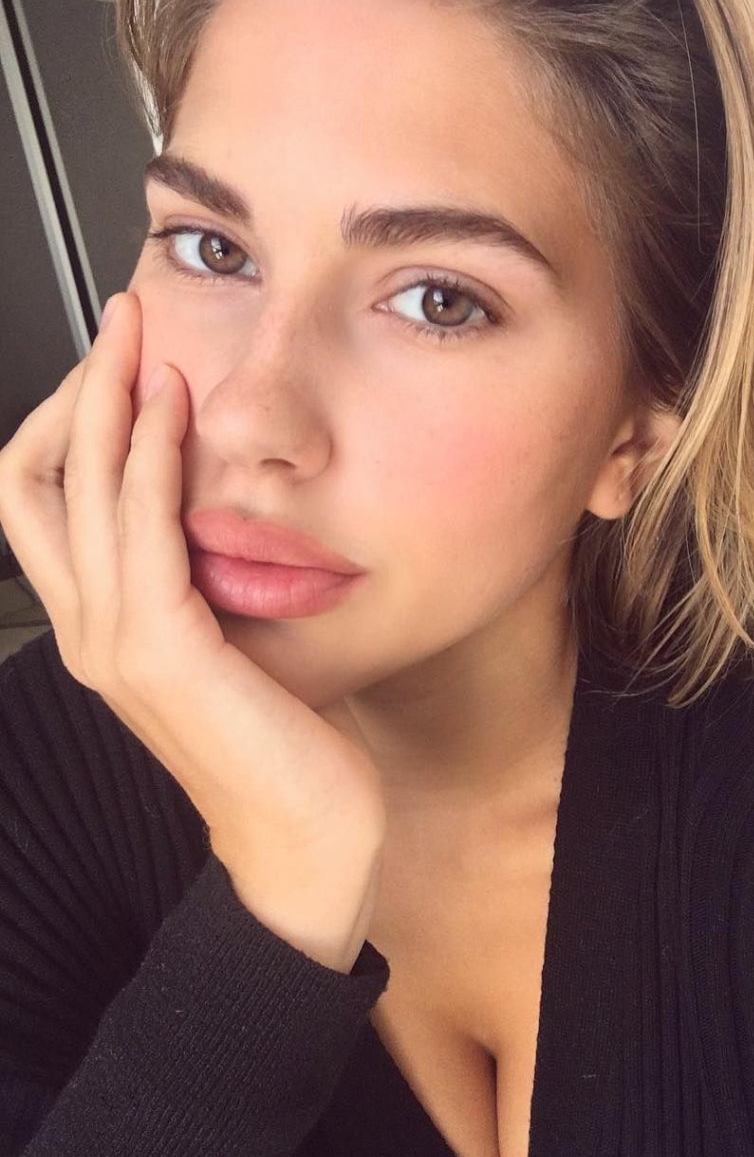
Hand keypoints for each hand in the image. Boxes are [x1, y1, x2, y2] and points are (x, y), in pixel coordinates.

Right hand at [0, 290, 384, 972]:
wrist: (309, 837)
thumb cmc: (285, 747)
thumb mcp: (235, 647)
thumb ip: (209, 585)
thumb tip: (227, 512)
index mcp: (106, 629)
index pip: (48, 500)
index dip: (73, 423)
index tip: (126, 364)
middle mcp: (91, 632)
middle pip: (40, 478)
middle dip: (77, 388)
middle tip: (124, 319)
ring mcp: (114, 642)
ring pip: (79, 487)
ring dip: (107, 398)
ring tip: (141, 335)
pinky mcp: (159, 650)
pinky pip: (139, 526)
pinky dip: (149, 456)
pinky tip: (172, 407)